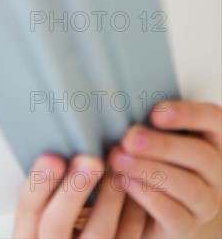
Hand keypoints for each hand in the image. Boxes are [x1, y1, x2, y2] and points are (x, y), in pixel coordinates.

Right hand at [13, 154, 146, 237]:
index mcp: (30, 235)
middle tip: (89, 160)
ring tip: (116, 166)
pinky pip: (129, 234)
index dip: (38, 184)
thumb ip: (46, 188)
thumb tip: (61, 145)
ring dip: (109, 195)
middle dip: (73, 190)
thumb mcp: (42, 211)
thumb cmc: (60, 224)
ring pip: (98, 232)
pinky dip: (133, 208)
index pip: (28, 210)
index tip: (52, 157)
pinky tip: (134, 183)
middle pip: (57, 225)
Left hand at [109, 101, 221, 237]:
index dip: (188, 114)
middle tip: (129, 138)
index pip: (213, 120)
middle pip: (199, 154)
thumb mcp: (158, 139)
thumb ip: (149, 123)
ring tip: (119, 159)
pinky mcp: (188, 227)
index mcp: (212, 141)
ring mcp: (205, 203)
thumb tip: (118, 103)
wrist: (158, 213)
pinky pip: (174, 214)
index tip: (155, 112)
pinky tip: (126, 182)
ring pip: (187, 185)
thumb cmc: (156, 163)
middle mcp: (216, 172)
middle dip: (161, 144)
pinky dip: (148, 196)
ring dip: (150, 169)